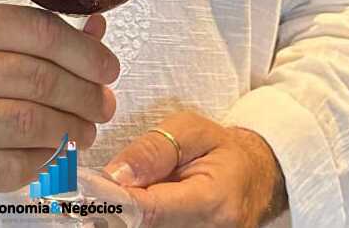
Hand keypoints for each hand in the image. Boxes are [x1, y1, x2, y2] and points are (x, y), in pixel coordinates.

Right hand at [0, 2, 118, 209]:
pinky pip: (11, 166)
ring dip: (71, 129)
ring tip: (85, 130)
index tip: (108, 68)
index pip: (37, 31)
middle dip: (85, 95)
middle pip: (38, 80)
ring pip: (29, 124)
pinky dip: (44, 160)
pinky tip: (52, 152)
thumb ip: (35, 33)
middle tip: (103, 105)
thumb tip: (97, 31)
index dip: (84, 52)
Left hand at [103, 110, 287, 227]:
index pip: (152, 210)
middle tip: (106, 190)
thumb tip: (115, 174)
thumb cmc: (220, 149)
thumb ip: (153, 149)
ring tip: (129, 194)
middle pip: (147, 227)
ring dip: (131, 216)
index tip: (95, 188)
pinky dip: (143, 220)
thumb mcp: (190, 129)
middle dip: (120, 210)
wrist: (253, 176)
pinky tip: (141, 206)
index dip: (117, 200)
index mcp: (213, 201)